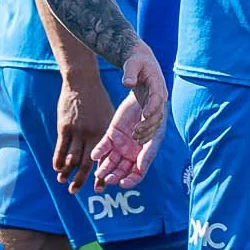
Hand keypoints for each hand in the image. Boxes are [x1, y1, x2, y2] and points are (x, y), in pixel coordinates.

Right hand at [52, 66, 111, 192]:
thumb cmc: (97, 100)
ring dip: (66, 172)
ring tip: (63, 182)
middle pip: (86, 164)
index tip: (99, 189)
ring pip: (72, 158)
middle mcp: (93, 135)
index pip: (104, 161)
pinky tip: (56, 168)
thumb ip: (107, 135)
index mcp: (107, 134)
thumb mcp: (108, 116)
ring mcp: (78, 131)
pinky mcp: (65, 127)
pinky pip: (61, 148)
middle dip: (80, 180)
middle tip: (74, 192)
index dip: (101, 176)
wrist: (82, 82)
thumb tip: (106, 155)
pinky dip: (58, 160)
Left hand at [88, 46, 166, 190]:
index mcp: (155, 129)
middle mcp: (142, 137)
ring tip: (99, 175)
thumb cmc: (144, 69)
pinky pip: (107, 147)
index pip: (149, 155)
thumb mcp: (140, 69)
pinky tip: (94, 156)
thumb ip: (133, 77)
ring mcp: (128, 137)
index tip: (127, 180)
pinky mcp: (115, 132)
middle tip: (110, 180)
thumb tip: (127, 81)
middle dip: (122, 174)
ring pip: (119, 160)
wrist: (138, 71)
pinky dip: (101, 152)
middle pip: (133, 164)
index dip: (140, 169)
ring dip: (110, 169)